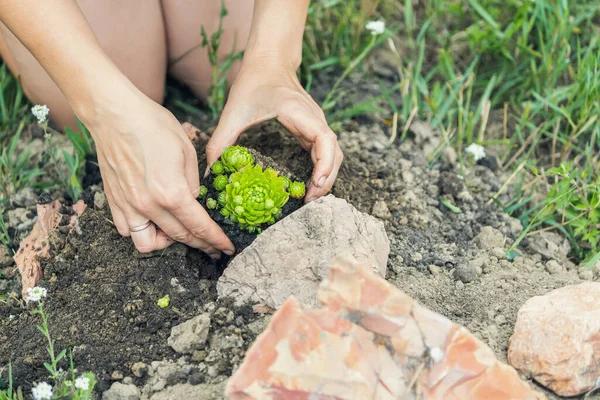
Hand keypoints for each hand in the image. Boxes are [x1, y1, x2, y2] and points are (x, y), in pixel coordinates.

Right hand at [84, 88, 234, 255]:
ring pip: (147, 244)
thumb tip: (193, 201)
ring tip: (177, 231)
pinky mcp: (113, 201)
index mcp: (172, 193)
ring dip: (166, 242)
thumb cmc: (153, 126)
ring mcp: (128, 206)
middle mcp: (149, 205)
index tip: (227, 248)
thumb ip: (193, 183)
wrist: (114, 114)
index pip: (199, 227)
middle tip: (212, 247)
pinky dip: (141, 231)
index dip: (216, 240)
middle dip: (201, 245)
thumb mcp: (187, 151)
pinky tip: (151, 220)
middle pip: (179, 237)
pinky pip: (126, 230)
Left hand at [206, 54, 342, 201]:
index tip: (314, 184)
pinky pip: (325, 152)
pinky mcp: (314, 129)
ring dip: (327, 176)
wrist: (269, 61)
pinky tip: (308, 184)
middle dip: (327, 179)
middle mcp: (314, 118)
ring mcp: (317, 124)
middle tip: (308, 202)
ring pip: (334, 154)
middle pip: (335, 153)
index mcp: (298, 112)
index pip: (324, 139)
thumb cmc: (253, 82)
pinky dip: (322, 169)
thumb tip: (210, 173)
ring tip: (309, 198)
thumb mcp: (233, 112)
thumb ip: (220, 142)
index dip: (325, 164)